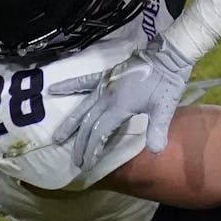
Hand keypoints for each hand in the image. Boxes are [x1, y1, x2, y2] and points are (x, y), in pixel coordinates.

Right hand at [49, 36, 194, 168]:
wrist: (167, 55)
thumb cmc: (166, 82)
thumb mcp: (165, 107)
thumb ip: (158, 129)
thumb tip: (156, 151)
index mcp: (118, 107)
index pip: (99, 133)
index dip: (92, 149)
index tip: (86, 164)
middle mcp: (106, 97)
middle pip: (87, 124)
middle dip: (80, 143)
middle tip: (74, 160)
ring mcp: (104, 85)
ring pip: (81, 107)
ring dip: (69, 123)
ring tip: (57, 137)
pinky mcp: (106, 75)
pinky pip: (83, 81)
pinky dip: (69, 85)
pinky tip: (53, 89)